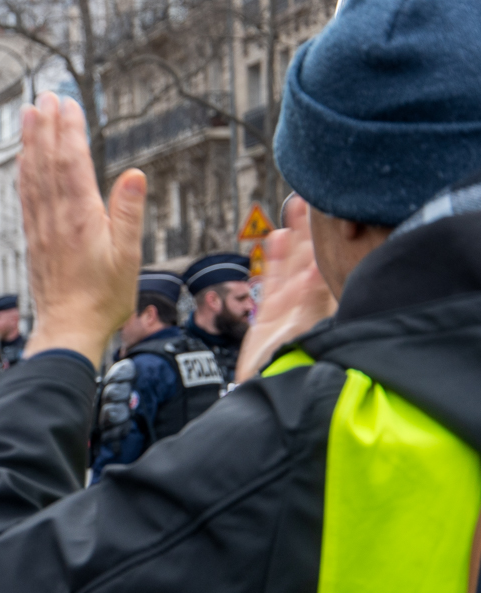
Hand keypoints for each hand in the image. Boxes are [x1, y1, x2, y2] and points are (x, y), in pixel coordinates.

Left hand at [18, 91, 146, 366]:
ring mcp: (41, 228)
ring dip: (30, 143)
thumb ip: (129, 214)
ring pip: (33, 176)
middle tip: (44, 96)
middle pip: (48, 162)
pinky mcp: (34, 240)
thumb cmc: (103, 299)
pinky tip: (22, 160)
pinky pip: (26, 198)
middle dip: (45, 127)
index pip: (74, 163)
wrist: (68, 331)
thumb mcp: (128, 258)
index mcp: (82, 218)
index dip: (70, 131)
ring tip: (27, 116)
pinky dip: (23, 173)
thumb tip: (136, 174)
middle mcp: (56, 218)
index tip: (68, 104)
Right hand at [234, 195, 337, 382]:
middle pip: (310, 257)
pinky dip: (274, 260)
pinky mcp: (270, 314)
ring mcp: (288, 307)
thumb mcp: (299, 330)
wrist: (262, 392)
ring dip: (293, 237)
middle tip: (312, 198)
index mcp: (320, 304)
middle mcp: (307, 302)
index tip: (332, 211)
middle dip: (311, 229)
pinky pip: (273, 280)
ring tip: (295, 208)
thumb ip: (307, 298)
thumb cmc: (285, 368)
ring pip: (291, 264)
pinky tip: (275, 238)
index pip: (326, 263)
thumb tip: (317, 266)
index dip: (327, 239)